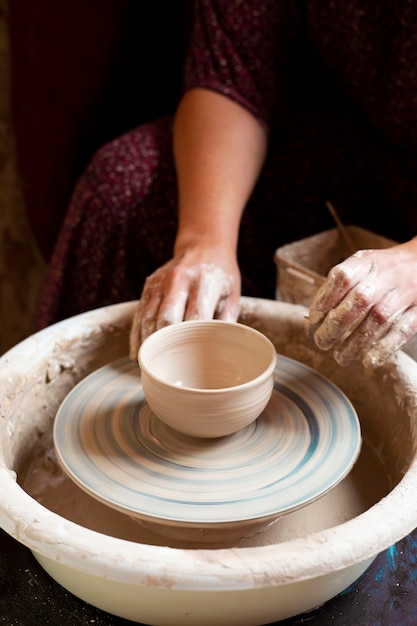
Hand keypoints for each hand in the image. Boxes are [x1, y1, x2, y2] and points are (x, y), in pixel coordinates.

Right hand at [129, 248, 240, 359]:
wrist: (203, 246)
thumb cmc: (221, 277)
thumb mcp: (232, 295)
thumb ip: (226, 322)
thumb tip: (220, 352)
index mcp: (204, 281)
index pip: (195, 316)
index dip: (192, 340)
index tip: (192, 361)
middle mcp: (179, 279)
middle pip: (166, 318)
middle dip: (165, 345)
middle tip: (168, 369)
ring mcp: (160, 281)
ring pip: (148, 318)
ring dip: (147, 344)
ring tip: (150, 366)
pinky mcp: (149, 285)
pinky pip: (139, 313)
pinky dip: (137, 335)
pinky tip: (138, 352)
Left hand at [305, 239, 416, 366]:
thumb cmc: (383, 270)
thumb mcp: (361, 266)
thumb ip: (340, 287)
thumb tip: (314, 318)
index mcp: (367, 261)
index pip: (343, 276)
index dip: (326, 297)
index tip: (314, 317)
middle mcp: (387, 274)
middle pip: (360, 300)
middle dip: (337, 325)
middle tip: (321, 342)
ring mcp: (405, 292)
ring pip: (379, 318)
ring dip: (356, 342)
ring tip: (340, 357)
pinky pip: (402, 330)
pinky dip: (384, 348)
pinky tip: (369, 361)